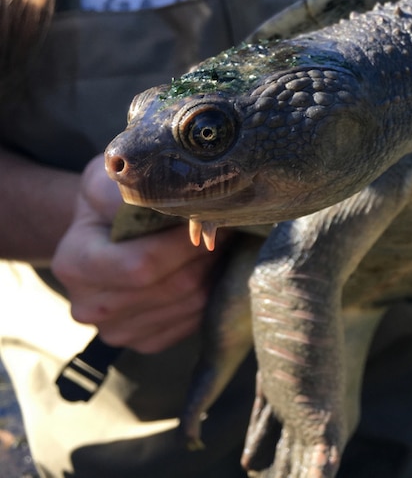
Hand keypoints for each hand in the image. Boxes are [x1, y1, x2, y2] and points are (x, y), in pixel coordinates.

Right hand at [51, 156, 218, 352]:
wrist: (100, 233)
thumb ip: (133, 187)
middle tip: (226, 229)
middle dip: (207, 255)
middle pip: (174, 287)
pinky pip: (194, 322)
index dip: (185, 243)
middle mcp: (90, 308)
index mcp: (74, 264)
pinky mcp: (145, 342)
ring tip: (220, 245)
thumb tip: (171, 199)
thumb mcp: (108, 180)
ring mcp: (117, 331)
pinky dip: (211, 294)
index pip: (143, 264)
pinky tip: (209, 269)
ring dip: (214, 272)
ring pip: (191, 305)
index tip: (211, 218)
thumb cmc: (106, 202)